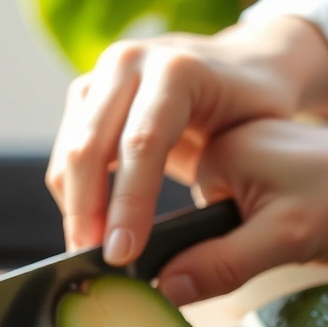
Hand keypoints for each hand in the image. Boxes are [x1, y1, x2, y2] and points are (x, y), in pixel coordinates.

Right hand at [44, 16, 327, 261]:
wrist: (246, 62)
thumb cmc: (258, 108)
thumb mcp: (260, 141)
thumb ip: (224, 190)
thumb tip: (184, 264)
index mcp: (178, 69)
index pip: (142, 144)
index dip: (128, 204)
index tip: (122, 255)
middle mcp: (131, 62)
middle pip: (90, 147)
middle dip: (88, 213)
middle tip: (95, 265)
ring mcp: (103, 75)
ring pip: (70, 152)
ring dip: (75, 208)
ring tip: (91, 254)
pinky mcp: (87, 94)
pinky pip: (67, 151)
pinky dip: (74, 194)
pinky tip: (93, 227)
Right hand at [156, 90, 327, 305]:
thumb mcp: (286, 239)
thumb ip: (220, 264)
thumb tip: (162, 290)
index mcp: (216, 151)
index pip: (176, 220)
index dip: (197, 251)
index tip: (241, 254)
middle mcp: (222, 148)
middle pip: (192, 224)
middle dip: (226, 246)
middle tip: (281, 240)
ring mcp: (242, 159)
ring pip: (216, 223)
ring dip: (245, 239)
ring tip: (296, 228)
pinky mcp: (260, 172)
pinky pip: (235, 214)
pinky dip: (257, 231)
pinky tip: (294, 222)